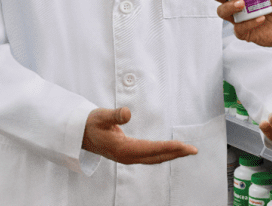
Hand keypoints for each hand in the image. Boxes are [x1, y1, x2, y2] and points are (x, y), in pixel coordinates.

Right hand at [82, 107, 197, 164]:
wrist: (78, 134)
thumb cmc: (90, 124)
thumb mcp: (100, 116)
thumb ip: (114, 115)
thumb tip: (127, 113)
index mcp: (123, 149)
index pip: (151, 149)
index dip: (169, 147)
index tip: (184, 146)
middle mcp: (127, 156)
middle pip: (156, 157)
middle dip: (176, 153)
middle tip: (193, 150)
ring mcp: (128, 157)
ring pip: (154, 158)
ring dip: (171, 155)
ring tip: (186, 151)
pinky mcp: (128, 154)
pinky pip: (150, 156)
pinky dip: (162, 154)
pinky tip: (170, 151)